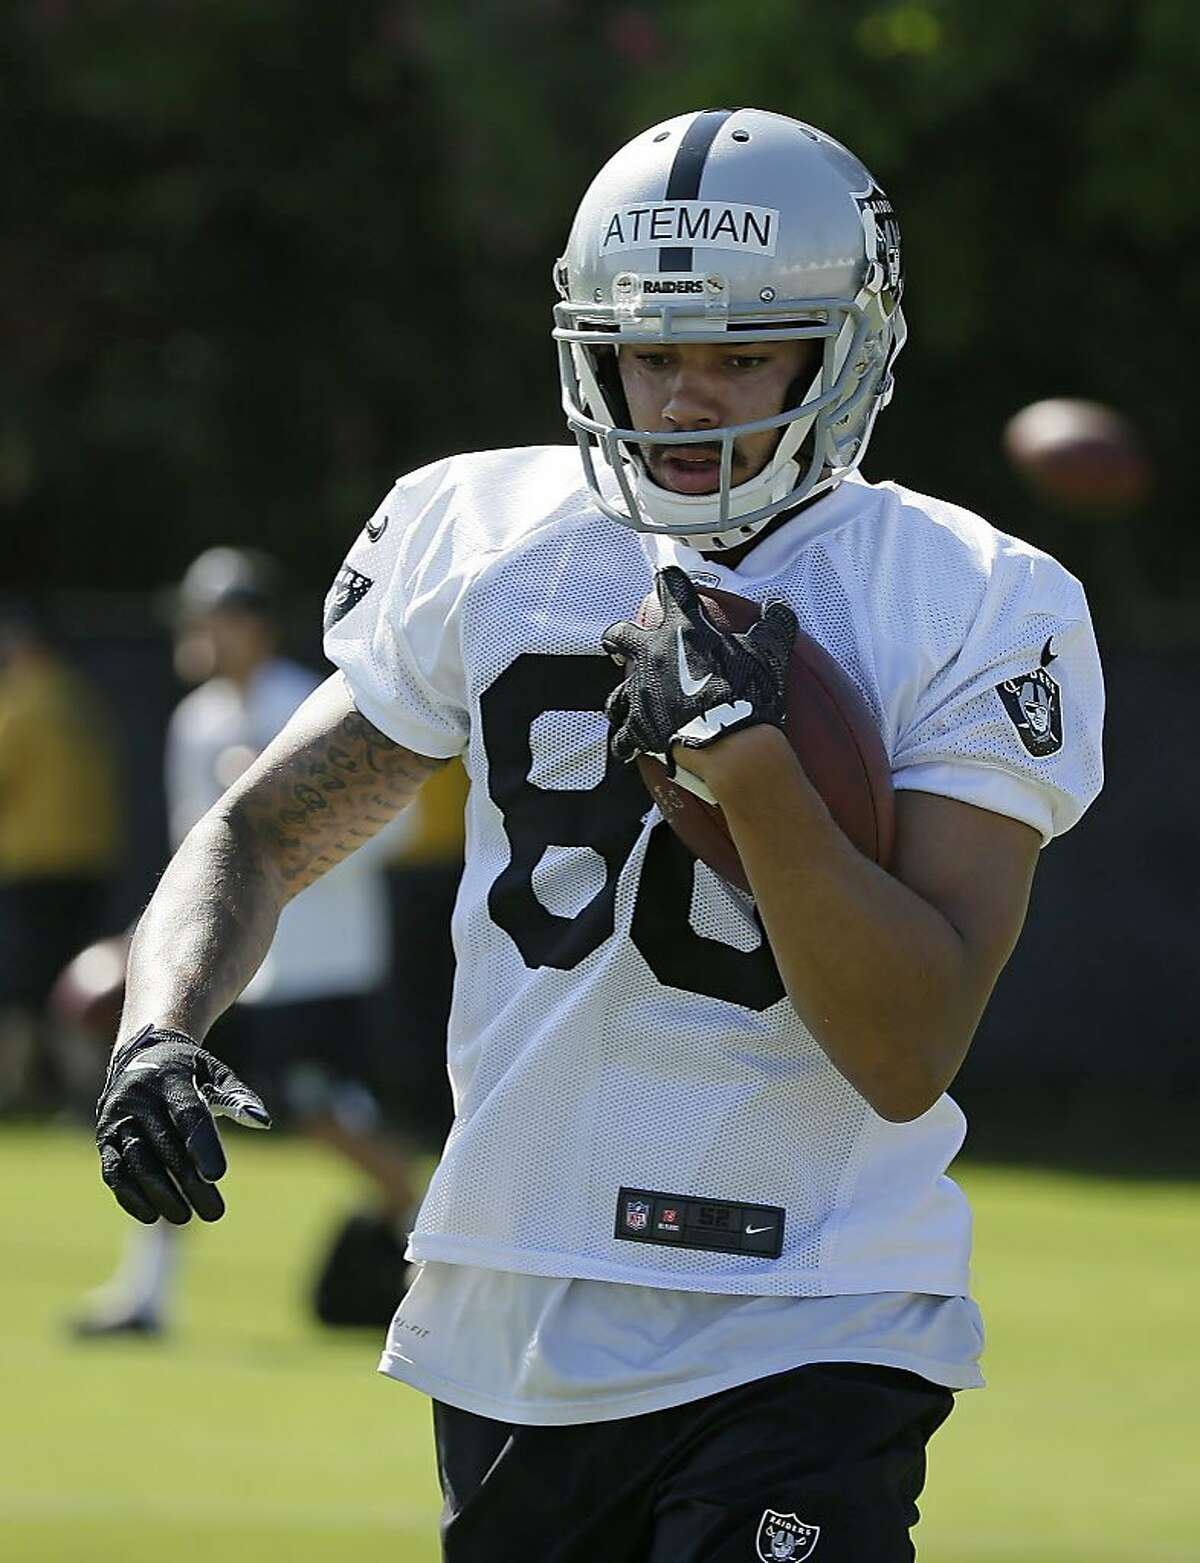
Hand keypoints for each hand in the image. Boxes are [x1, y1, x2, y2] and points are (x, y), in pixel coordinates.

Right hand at [96, 1023, 270, 1224]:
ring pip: (136, 1162)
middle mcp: (137, 1097)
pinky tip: (152, 1215)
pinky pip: (114, 1170)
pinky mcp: (104, 1137)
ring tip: (185, 1217)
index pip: (187, 1114)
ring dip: (159, 1194)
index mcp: (170, 1078)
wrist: (139, 1055)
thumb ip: (238, 1098)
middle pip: (164, 1146)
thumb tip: (263, 1122)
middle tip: (214, 1212)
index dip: (202, 1145)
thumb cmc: (188, 1070)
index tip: (218, 1176)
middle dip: (188, 1183)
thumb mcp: (215, 1073)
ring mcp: (116, 1118)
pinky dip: (130, 1195)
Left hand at [602, 566, 796, 772]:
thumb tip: (778, 608)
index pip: (670, 587)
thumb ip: (774, 626)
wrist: (727, 742)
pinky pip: (622, 736)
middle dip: (622, 636)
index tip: (670, 580)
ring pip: (615, 689)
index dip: (670, 581)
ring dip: (623, 693)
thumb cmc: (745, 694)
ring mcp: (639, 692)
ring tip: (632, 698)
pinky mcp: (636, 727)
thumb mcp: (768, 653)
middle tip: (628, 640)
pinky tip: (630, 744)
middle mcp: (652, 654)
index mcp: (682, 628)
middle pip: (621, 634)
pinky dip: (626, 740)